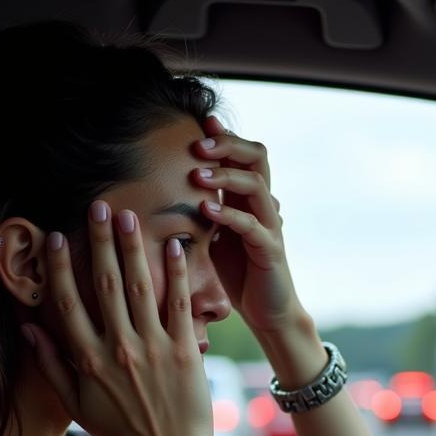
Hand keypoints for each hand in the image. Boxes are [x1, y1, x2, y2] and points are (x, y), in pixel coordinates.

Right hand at [22, 201, 212, 435]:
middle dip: (99, 242)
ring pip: (141, 288)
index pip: (68, 303)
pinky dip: (177, 276)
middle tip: (98, 206)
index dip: (59, 266)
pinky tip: (176, 248)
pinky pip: (179, 307)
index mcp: (88, 361)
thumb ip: (51, 366)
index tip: (55, 235)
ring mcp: (153, 350)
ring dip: (134, 249)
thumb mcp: (78, 406)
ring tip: (130, 217)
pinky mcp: (185, 354)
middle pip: (104, 285)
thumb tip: (26, 328)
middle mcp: (118, 350)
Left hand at [191, 115, 308, 334]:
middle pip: (257, 156)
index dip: (224, 135)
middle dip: (227, 145)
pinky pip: (253, 225)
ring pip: (256, 184)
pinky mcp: (270, 250)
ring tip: (197, 174)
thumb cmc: (239, 274)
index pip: (243, 154)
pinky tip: (206, 210)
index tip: (200, 122)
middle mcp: (264, 205)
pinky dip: (229, 214)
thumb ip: (201, 212)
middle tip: (197, 145)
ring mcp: (270, 226)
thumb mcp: (213, 236)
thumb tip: (164, 193)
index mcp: (249, 198)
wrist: (268, 312)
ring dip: (226, 175)